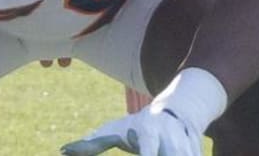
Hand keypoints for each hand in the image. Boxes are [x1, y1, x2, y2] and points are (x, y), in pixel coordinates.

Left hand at [58, 107, 200, 155]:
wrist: (182, 107)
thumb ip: (94, 142)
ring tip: (173, 155)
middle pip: (172, 154)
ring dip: (182, 154)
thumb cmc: (141, 123)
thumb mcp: (119, 128)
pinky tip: (183, 155)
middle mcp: (170, 138)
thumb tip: (62, 150)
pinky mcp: (196, 150)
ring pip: (186, 155)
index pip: (147, 149)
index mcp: (149, 131)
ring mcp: (186, 144)